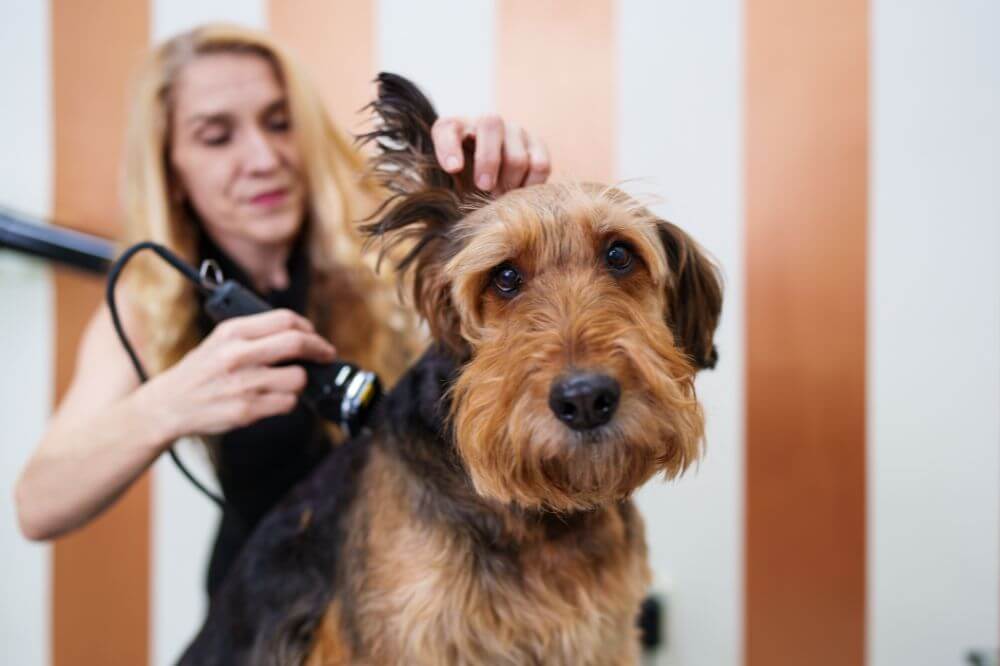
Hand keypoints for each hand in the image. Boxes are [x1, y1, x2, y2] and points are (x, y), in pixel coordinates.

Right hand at [137, 309, 335, 440]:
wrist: (168, 405)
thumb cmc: (201, 371)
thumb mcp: (220, 340)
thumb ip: (255, 334)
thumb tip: (301, 335)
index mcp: (233, 331)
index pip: (285, 320)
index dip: (308, 328)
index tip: (315, 337)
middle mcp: (238, 354)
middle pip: (297, 344)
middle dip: (320, 349)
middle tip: (326, 355)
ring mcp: (243, 384)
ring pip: (297, 378)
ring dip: (299, 381)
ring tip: (286, 382)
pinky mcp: (246, 410)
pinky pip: (287, 403)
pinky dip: (286, 402)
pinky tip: (273, 399)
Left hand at [431, 115, 550, 194]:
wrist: (491, 184)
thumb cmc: (464, 183)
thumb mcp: (448, 183)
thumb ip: (446, 185)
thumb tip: (455, 191)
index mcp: (454, 128)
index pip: (448, 128)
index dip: (450, 146)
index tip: (452, 168)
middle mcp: (487, 122)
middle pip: (491, 126)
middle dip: (488, 160)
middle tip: (484, 186)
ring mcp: (515, 132)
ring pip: (517, 155)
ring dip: (509, 182)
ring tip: (500, 197)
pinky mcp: (537, 146)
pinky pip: (540, 165)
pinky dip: (530, 185)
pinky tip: (518, 195)